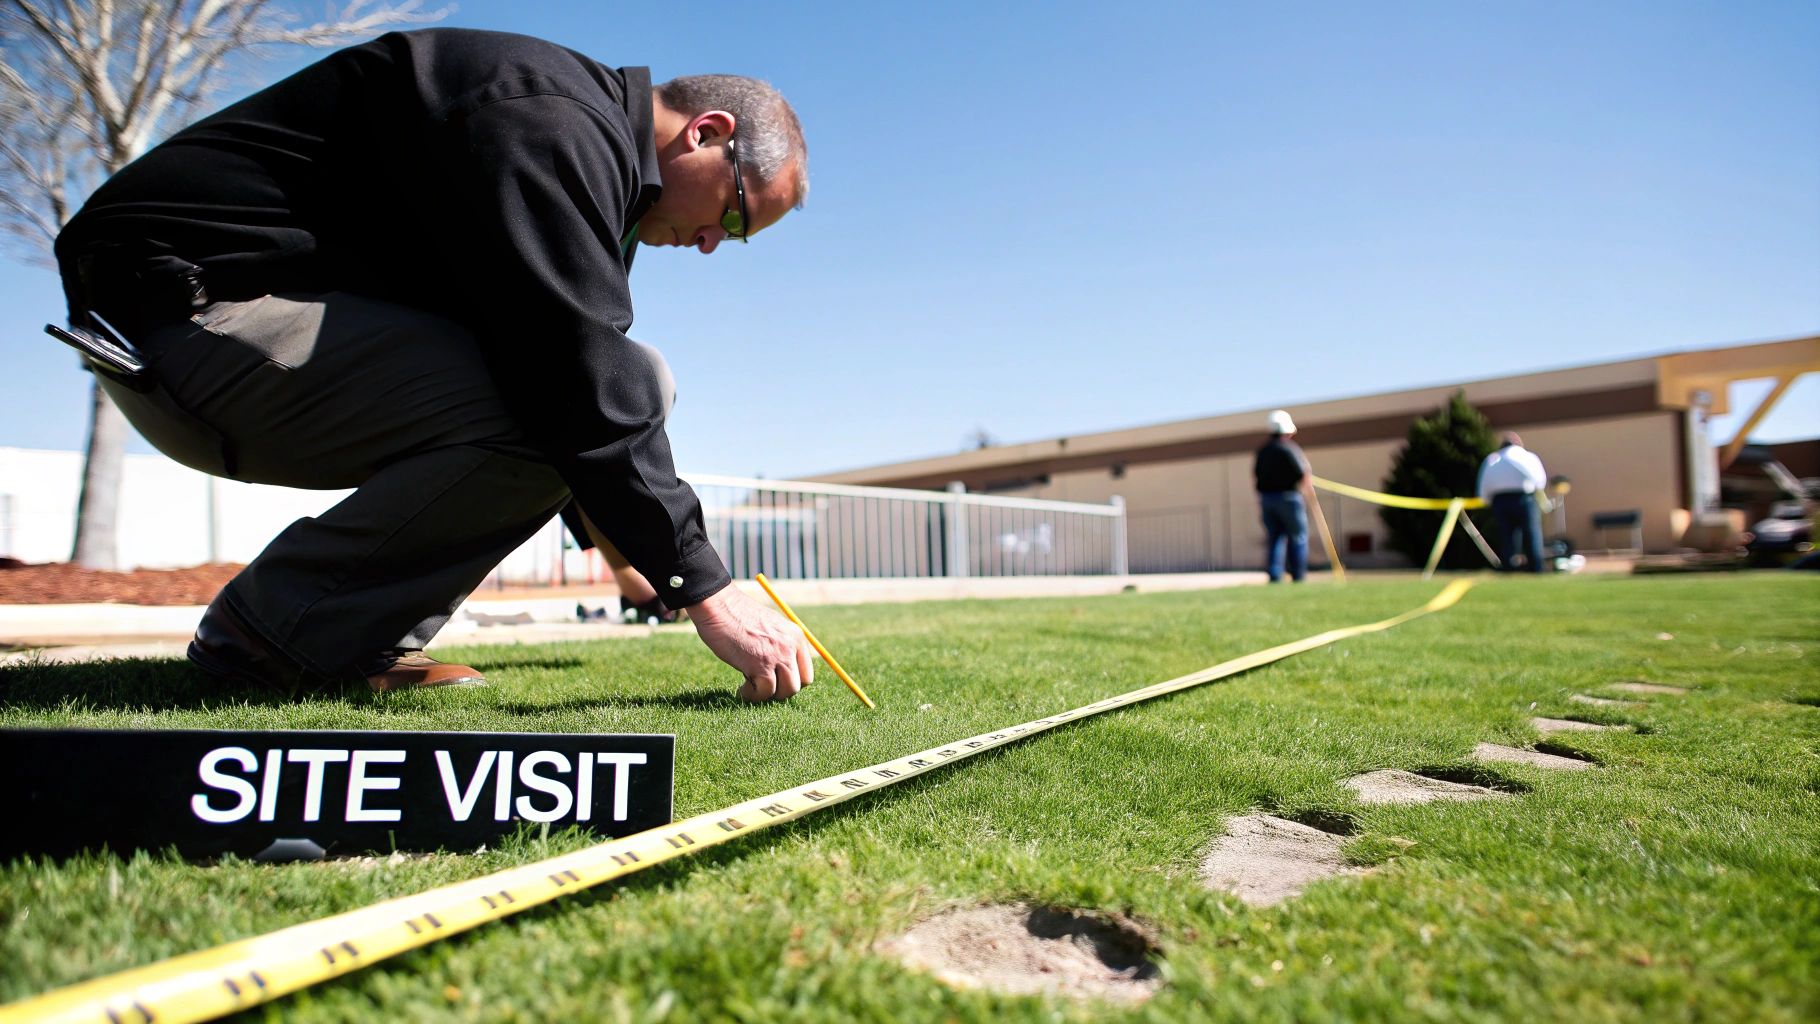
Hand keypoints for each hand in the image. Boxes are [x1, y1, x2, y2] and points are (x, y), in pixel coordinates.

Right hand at [685, 585, 814, 701]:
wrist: (718, 605)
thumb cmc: (736, 616)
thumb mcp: (768, 627)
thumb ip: (779, 645)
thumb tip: (780, 671)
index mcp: (796, 636)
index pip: (805, 673)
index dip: (789, 682)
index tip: (773, 682)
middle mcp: (791, 646)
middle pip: (797, 685)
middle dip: (778, 692)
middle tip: (759, 686)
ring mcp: (778, 656)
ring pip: (784, 692)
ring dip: (765, 696)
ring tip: (748, 687)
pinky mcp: (761, 665)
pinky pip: (764, 693)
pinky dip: (751, 695)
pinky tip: (741, 689)